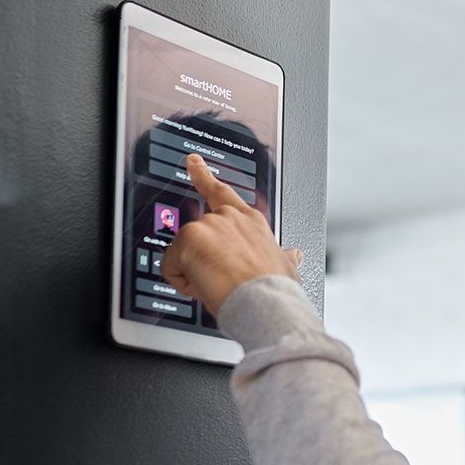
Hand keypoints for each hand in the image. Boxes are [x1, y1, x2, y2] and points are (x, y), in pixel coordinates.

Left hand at [160, 153, 302, 315]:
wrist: (265, 303)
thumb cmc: (275, 289)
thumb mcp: (286, 267)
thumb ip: (285, 256)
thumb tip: (295, 254)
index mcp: (251, 221)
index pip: (222, 193)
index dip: (203, 175)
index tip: (192, 161)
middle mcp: (228, 217)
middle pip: (196, 232)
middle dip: (199, 256)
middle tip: (220, 278)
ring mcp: (207, 225)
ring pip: (183, 251)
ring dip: (193, 272)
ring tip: (218, 286)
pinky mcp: (188, 239)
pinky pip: (170, 266)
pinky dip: (181, 281)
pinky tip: (204, 287)